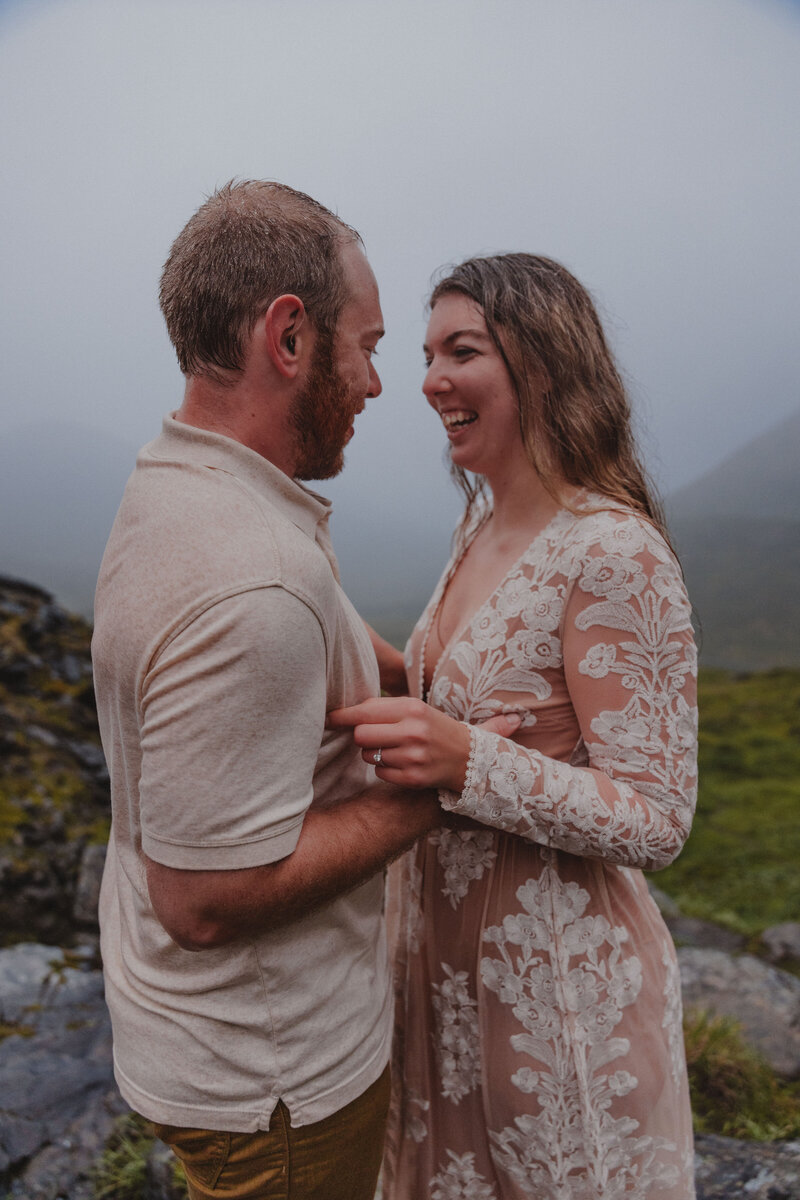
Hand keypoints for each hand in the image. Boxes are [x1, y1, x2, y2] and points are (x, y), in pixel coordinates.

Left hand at [327, 697, 520, 791]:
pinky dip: (384, 768)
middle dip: (361, 736)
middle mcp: (413, 731)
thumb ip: (380, 708)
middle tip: (373, 735)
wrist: (468, 756)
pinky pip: (380, 772)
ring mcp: (413, 757)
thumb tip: (343, 712)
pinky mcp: (412, 778)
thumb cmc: (432, 727)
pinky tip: (401, 762)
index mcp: (411, 708)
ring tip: (394, 748)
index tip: (328, 717)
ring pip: (368, 755)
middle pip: (360, 735)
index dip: (342, 716)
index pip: (364, 711)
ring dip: (373, 752)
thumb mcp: (413, 709)